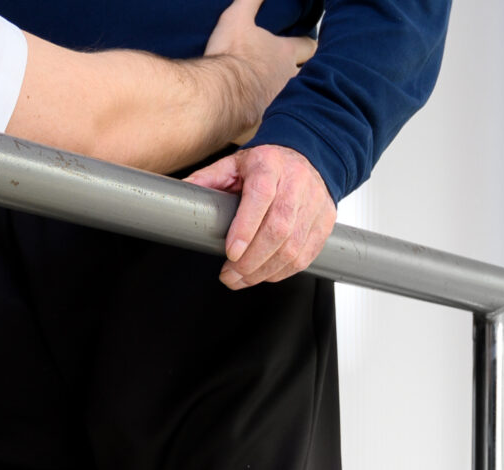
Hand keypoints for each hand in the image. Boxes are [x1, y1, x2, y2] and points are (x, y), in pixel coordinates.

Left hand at [187, 144, 335, 288]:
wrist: (308, 157)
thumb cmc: (267, 165)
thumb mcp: (234, 164)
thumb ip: (208, 179)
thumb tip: (179, 195)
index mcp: (270, 165)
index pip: (261, 196)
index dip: (246, 227)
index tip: (231, 252)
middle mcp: (296, 183)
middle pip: (278, 229)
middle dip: (251, 260)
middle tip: (229, 275)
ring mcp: (314, 204)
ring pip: (293, 248)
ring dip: (263, 271)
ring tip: (240, 279)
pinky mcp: (324, 223)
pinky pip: (305, 256)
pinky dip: (282, 272)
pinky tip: (263, 275)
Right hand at [201, 0, 313, 135]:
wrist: (221, 98)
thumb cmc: (231, 56)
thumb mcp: (237, 19)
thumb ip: (250, 1)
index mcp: (285, 54)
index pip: (308, 46)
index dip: (308, 44)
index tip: (306, 45)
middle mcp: (291, 80)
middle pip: (311, 77)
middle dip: (310, 75)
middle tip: (304, 76)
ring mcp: (283, 105)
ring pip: (297, 102)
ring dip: (295, 100)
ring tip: (289, 102)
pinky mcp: (269, 125)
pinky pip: (277, 124)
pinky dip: (275, 122)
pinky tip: (268, 124)